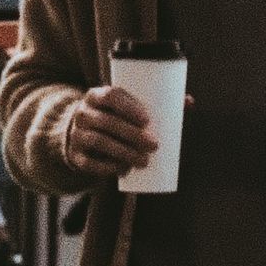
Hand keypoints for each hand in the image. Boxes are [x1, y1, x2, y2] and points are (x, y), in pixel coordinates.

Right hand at [65, 88, 194, 178]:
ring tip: (144, 161)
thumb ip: (155, 103)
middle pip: (107, 122)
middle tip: (154, 145)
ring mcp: (76, 135)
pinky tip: (123, 170)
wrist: (79, 134)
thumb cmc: (113, 117)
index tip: (147, 119)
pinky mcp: (76, 156)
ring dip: (123, 152)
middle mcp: (82, 113)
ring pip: (100, 142)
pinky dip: (108, 167)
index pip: (110, 95)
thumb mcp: (124, 107)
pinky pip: (90, 162)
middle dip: (132, 134)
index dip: (128, 106)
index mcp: (96, 95)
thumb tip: (189, 101)